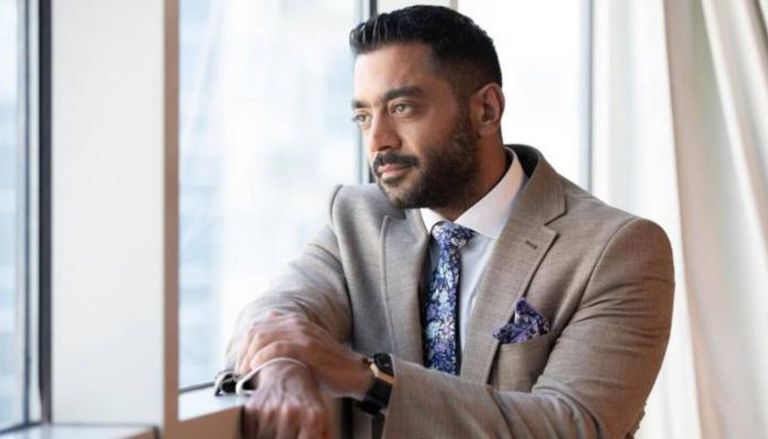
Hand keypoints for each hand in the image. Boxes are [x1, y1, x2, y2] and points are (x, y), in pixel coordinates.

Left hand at [237, 312, 371, 399]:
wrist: (353, 372)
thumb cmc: (326, 366)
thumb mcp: (303, 350)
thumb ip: (284, 345)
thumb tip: (259, 353)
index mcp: (294, 322)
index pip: (259, 325)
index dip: (244, 343)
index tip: (241, 361)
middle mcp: (297, 323)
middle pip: (257, 330)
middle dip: (244, 350)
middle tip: (240, 369)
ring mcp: (303, 333)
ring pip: (264, 337)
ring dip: (249, 355)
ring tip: (246, 371)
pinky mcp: (308, 347)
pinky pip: (278, 347)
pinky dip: (262, 357)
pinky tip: (257, 366)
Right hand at [241, 361, 330, 438]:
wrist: (288, 372)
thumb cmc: (306, 400)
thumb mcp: (323, 420)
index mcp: (312, 420)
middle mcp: (291, 414)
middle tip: (284, 434)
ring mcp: (270, 411)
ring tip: (275, 432)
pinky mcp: (253, 408)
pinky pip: (249, 435)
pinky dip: (255, 435)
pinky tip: (265, 428)